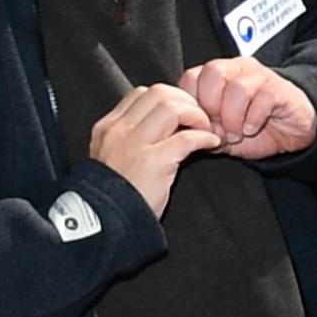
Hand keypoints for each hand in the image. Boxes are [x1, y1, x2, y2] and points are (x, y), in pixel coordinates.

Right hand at [88, 83, 220, 217]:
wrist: (104, 223)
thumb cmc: (116, 194)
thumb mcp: (113, 158)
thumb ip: (133, 137)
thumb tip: (171, 123)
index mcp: (108, 127)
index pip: (142, 93)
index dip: (170, 98)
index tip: (184, 113)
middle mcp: (118, 131)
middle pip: (159, 92)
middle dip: (186, 101)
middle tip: (199, 120)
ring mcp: (134, 145)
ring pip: (171, 107)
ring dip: (197, 115)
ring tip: (205, 131)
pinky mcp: (152, 163)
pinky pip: (187, 138)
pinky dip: (206, 137)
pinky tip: (212, 144)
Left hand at [178, 58, 316, 161]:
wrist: (291, 132)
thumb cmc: (254, 128)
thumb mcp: (222, 132)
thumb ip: (204, 129)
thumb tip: (188, 130)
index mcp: (219, 75)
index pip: (192, 76)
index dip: (192, 104)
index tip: (201, 125)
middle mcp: (238, 69)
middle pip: (213, 72)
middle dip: (211, 106)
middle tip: (219, 127)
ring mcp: (261, 76)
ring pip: (238, 87)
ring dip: (233, 118)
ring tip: (237, 133)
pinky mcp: (280, 88)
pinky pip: (263, 98)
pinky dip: (253, 120)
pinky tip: (252, 129)